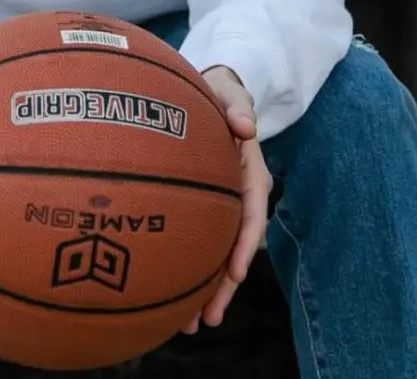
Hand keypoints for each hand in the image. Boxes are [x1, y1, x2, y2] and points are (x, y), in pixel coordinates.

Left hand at [180, 65, 272, 334]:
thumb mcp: (230, 92)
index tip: (237, 272)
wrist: (208, 89)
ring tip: (187, 325)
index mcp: (250, 174)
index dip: (245, 244)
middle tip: (205, 320)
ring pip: (213, 254)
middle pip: (232, 248)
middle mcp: (237, 197)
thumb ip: (237, 106)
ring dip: (203, 290)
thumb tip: (247, 127)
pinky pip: (194, 240)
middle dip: (221, 287)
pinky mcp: (199, 207)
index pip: (252, 214)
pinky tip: (164, 292)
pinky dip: (184, 266)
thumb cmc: (219, 91)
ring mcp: (219, 205)